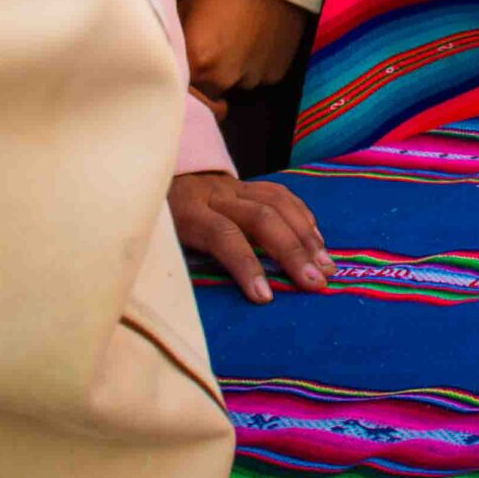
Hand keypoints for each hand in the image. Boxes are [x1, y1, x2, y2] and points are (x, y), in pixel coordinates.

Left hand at [169, 171, 334, 304]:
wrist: (153, 175)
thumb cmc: (154, 222)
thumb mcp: (156, 240)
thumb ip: (177, 261)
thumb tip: (199, 302)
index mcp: (188, 214)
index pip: (222, 236)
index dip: (246, 266)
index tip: (265, 297)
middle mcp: (214, 196)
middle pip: (261, 218)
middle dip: (292, 252)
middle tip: (315, 283)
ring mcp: (234, 186)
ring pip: (278, 203)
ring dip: (306, 236)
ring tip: (325, 264)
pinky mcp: (246, 183)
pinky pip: (282, 194)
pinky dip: (303, 218)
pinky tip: (316, 240)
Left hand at [181, 0, 310, 95]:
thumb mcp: (185, 9)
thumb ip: (176, 41)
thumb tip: (168, 58)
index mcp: (196, 63)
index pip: (182, 93)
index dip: (182, 84)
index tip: (186, 75)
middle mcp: (223, 78)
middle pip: (209, 94)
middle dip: (208, 80)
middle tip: (213, 53)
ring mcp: (253, 79)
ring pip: (236, 86)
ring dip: (234, 72)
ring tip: (240, 43)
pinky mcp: (276, 74)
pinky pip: (260, 78)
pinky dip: (256, 66)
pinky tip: (259, 42)